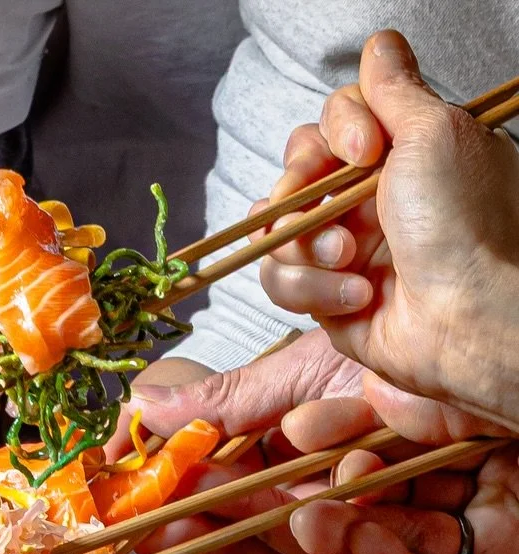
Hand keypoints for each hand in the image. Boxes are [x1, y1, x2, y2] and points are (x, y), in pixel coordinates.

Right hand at [118, 332, 380, 553]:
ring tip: (294, 508)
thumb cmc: (420, 365)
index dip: (185, 501)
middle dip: (223, 523)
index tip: (136, 500)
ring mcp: (391, 541)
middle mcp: (341, 505)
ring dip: (298, 531)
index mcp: (302, 463)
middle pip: (268, 532)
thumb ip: (227, 400)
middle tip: (173, 513)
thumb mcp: (311, 370)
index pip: (230, 495)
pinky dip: (379, 553)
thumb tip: (141, 404)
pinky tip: (355, 508)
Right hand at [258, 31, 518, 431]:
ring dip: (307, 243)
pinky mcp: (324, 298)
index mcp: (401, 155)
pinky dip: (311, 288)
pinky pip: (280, 280)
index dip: (337, 130)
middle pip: (296, 172)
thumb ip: (394, 88)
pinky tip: (357, 296)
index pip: (334, 122)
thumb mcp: (435, 132)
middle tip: (329, 204)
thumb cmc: (462, 224)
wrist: (465, 318)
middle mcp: (369, 199)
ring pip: (278, 228)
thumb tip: (379, 45)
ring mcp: (344, 250)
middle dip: (302, 185)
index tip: (366, 148)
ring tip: (350, 257)